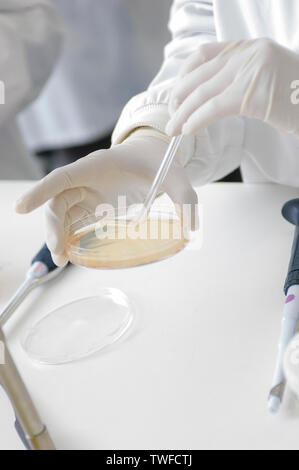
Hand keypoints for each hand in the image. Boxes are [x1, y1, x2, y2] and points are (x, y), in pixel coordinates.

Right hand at [15, 135, 196, 265]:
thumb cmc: (159, 162)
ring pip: (62, 214)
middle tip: (60, 253)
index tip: (21, 207)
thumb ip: (186, 199)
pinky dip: (68, 236)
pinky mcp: (94, 205)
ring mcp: (89, 193)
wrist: (154, 156)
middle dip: (54, 226)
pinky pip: (73, 220)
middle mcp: (88, 179)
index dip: (41, 191)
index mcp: (99, 165)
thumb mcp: (176, 177)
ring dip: (58, 235)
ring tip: (63, 260)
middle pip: (59, 201)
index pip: (63, 177)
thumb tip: (191, 230)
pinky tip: (69, 253)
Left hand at [166, 39, 298, 136]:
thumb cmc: (296, 100)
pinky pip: (215, 107)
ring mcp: (253, 70)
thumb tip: (206, 98)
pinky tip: (188, 129)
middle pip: (199, 74)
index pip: (204, 54)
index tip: (176, 94)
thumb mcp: (264, 80)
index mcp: (250, 47)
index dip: (183, 75)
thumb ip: (238, 79)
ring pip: (203, 92)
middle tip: (170, 117)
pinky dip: (197, 119)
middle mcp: (249, 53)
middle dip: (178, 98)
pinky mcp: (254, 94)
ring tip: (173, 130)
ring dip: (182, 113)